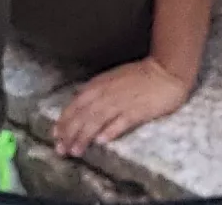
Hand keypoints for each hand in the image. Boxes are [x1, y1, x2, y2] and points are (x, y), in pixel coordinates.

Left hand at [53, 56, 195, 155]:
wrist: (166, 70)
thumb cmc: (139, 76)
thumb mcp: (111, 80)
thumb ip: (96, 94)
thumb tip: (81, 111)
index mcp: (98, 85)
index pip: (75, 105)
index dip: (64, 121)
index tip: (55, 136)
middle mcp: (106, 94)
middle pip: (83, 115)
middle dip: (69, 133)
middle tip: (61, 150)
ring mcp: (122, 102)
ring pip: (97, 120)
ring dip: (84, 136)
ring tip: (76, 151)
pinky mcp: (137, 111)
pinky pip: (121, 122)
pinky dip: (110, 131)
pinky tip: (102, 142)